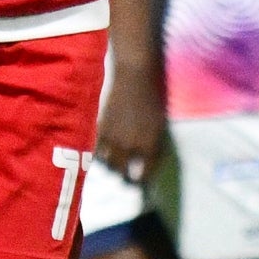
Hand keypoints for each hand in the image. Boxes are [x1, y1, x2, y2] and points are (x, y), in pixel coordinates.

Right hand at [94, 60, 166, 184]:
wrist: (135, 74)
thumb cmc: (153, 97)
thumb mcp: (160, 126)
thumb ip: (155, 147)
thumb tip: (147, 166)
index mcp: (149, 145)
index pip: (143, 175)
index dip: (141, 182)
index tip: (139, 183)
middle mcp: (130, 144)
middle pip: (122, 173)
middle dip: (124, 178)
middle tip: (125, 177)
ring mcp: (113, 136)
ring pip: (107, 163)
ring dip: (111, 166)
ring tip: (114, 164)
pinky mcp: (101, 126)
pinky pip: (97, 149)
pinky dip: (100, 153)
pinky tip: (104, 151)